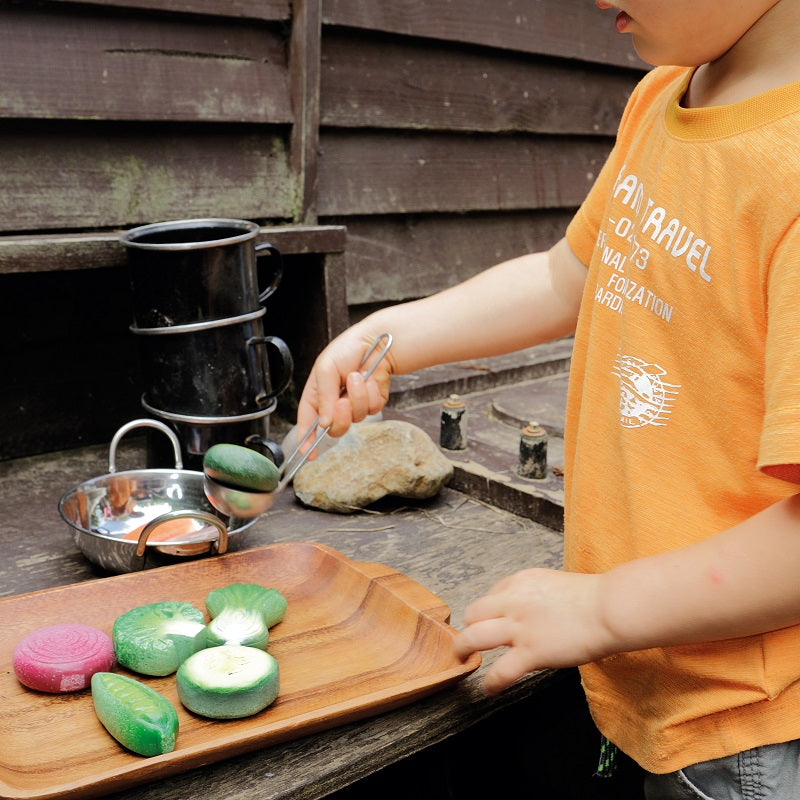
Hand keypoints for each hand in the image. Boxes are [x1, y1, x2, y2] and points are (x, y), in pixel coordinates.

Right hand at [296, 329, 395, 448]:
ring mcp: (354, 405)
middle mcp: (334, 404)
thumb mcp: (326, 369)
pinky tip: (370, 378)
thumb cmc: (346, 349)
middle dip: (340, 416)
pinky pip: (373, 409)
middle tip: (342, 401)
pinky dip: (373, 392)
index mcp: (317, 396)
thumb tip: (323, 423)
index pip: (308, 422)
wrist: (375, 342)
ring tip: (357, 376)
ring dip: (358, 396)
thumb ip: (323, 397)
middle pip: (335, 428)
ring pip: (356, 418)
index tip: (307, 453)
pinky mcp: (372, 403)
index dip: (306, 439)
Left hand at [453, 568, 613, 694]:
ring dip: (464, 649)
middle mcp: (513, 601)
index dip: (489, 611)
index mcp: (520, 582)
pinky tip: (489, 690)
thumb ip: (536, 595)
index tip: (492, 621)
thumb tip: (530, 609)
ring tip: (462, 660)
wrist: (609, 609)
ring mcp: (519, 627)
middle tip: (470, 640)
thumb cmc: (594, 598)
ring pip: (475, 637)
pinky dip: (491, 683)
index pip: (492, 594)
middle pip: (474, 612)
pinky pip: (501, 671)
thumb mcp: (554, 584)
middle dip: (469, 626)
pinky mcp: (531, 652)